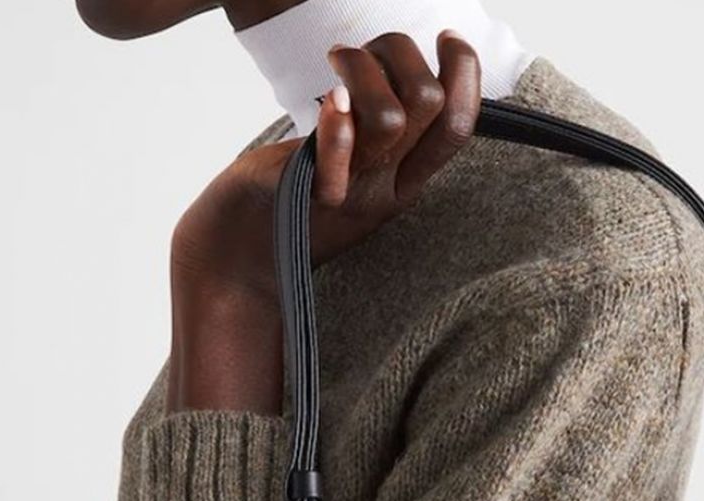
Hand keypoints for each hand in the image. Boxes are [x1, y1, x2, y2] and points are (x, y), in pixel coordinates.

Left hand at [167, 30, 481, 411]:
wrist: (237, 258)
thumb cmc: (287, 199)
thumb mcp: (353, 167)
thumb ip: (379, 131)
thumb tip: (396, 74)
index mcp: (405, 180)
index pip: (458, 125)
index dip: (466, 73)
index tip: (446, 38)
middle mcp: (385, 187)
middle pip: (429, 105)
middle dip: (401, 53)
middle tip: (361, 53)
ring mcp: (350, 195)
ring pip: (388, 119)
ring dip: (362, 69)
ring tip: (335, 62)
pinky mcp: (306, 200)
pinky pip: (337, 168)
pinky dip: (337, 128)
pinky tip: (329, 101)